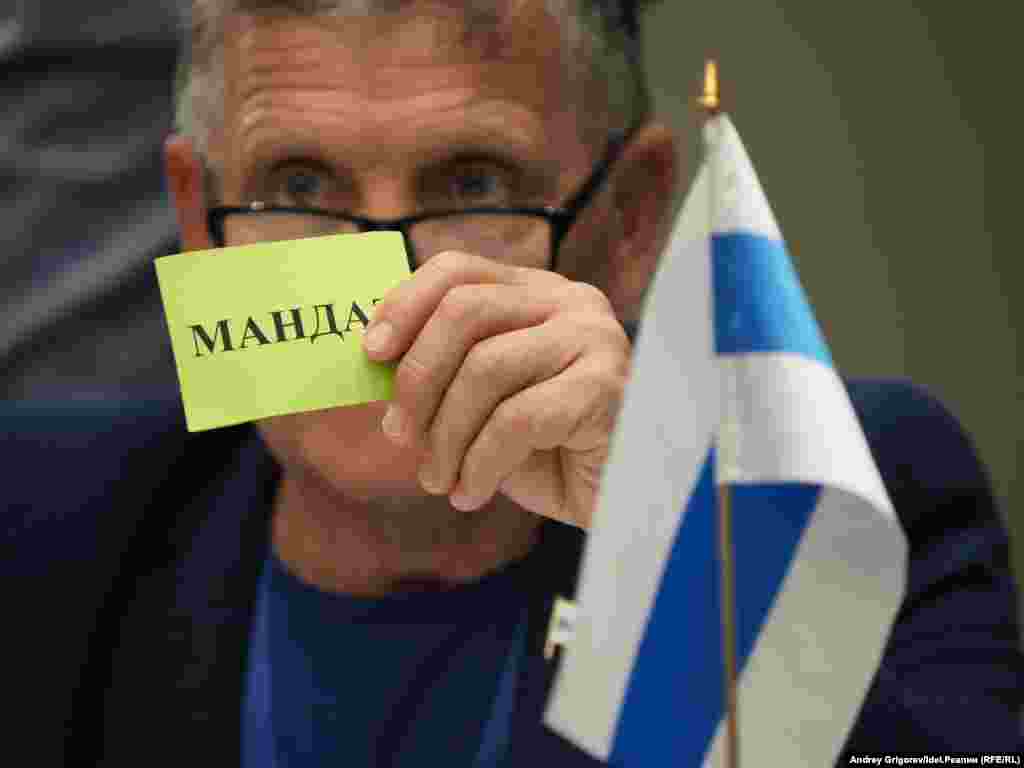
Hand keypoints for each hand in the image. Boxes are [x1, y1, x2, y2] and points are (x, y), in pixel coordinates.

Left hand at [362, 250, 630, 528]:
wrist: (622, 501)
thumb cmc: (549, 452)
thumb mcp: (484, 406)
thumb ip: (442, 376)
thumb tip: (374, 365)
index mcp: (535, 292)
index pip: (458, 269)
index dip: (404, 304)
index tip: (371, 354)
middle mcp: (569, 300)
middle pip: (464, 311)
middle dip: (418, 379)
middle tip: (399, 435)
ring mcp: (594, 338)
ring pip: (486, 368)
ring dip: (445, 435)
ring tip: (439, 480)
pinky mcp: (607, 387)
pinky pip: (517, 419)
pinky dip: (480, 463)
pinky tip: (471, 493)